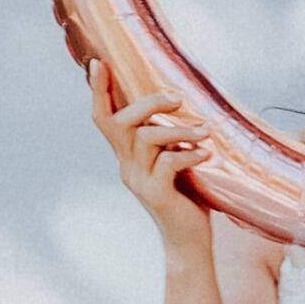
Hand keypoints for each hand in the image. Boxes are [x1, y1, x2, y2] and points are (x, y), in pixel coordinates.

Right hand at [88, 58, 211, 255]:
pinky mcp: (157, 195)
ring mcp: (140, 182)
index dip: (98, 91)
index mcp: (127, 156)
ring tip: (204, 130)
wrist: (189, 241)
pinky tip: (206, 155)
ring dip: (178, 129)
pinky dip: (189, 153)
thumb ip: (170, 137)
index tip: (98, 63)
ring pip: (147, 139)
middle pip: (121, 122)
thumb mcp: (175, 160)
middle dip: (148, 103)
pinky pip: (168, 163)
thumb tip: (181, 101)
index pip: (104, 119)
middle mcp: (127, 167)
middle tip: (178, 98)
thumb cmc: (187, 196)